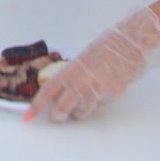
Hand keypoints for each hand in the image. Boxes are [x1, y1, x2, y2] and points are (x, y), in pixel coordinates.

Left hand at [28, 7, 159, 122]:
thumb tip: (57, 94)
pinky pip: (99, 105)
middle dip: (57, 116)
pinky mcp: (113, 94)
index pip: (50, 89)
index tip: (28, 116)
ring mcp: (99, 88)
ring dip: (79, 111)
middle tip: (56, 117)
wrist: (131, 43)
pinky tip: (102, 90)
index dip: (37, 105)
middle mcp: (84, 79)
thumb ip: (70, 76)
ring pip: (81, 112)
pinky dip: (97, 103)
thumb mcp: (82, 59)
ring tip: (84, 100)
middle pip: (63, 107)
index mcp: (73, 68)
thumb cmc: (105, 48)